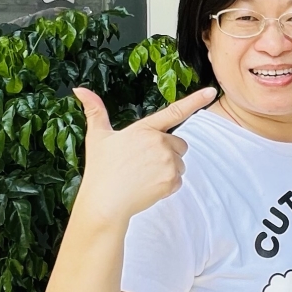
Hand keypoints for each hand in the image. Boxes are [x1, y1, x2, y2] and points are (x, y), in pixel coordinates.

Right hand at [71, 85, 216, 224]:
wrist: (105, 202)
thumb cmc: (101, 169)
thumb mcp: (97, 137)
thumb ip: (94, 111)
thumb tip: (79, 89)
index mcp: (144, 129)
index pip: (174, 111)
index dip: (195, 100)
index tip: (211, 91)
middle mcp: (159, 142)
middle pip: (179, 144)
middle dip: (168, 152)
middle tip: (145, 163)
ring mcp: (167, 162)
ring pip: (180, 163)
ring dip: (168, 169)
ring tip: (144, 176)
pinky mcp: (171, 180)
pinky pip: (178, 180)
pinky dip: (167, 185)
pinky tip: (149, 187)